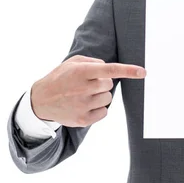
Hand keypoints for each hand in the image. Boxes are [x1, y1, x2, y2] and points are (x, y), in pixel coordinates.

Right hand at [30, 55, 145, 126]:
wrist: (40, 101)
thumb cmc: (60, 78)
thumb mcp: (72, 63)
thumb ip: (93, 62)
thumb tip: (108, 69)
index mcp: (81, 72)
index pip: (110, 70)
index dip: (128, 71)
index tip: (143, 72)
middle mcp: (82, 89)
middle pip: (109, 84)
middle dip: (102, 82)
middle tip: (88, 84)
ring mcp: (82, 106)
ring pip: (107, 98)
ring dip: (100, 95)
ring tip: (84, 95)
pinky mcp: (82, 120)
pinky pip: (104, 112)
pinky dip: (98, 108)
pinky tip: (84, 105)